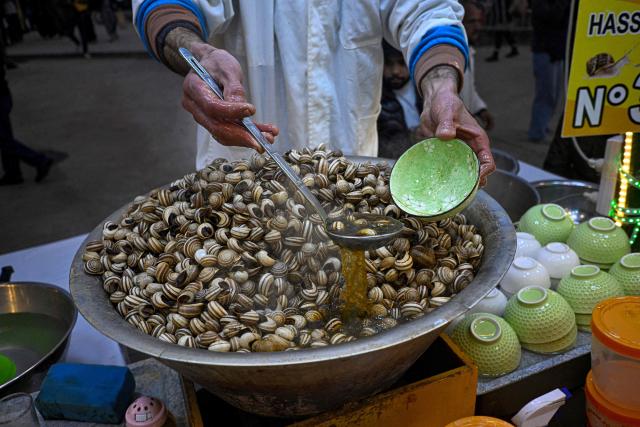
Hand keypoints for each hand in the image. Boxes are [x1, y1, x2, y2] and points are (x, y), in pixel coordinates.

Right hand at [180, 42, 278, 151]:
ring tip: (269, 137)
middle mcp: (194, 106)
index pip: (212, 106)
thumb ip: (234, 89)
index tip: (252, 110)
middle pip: (217, 126)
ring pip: (223, 133)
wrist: (208, 64)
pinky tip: (263, 134)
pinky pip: (228, 131)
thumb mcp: (228, 68)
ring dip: (247, 139)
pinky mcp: (213, 121)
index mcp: (193, 88)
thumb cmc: (216, 62)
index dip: (232, 111)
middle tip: (263, 140)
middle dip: (242, 136)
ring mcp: (202, 116)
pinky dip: (246, 135)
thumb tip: (243, 111)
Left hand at [418, 66, 494, 185]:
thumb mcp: (447, 111)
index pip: (488, 162)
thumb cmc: (446, 104)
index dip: (484, 173)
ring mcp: (458, 154)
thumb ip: (447, 123)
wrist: (434, 102)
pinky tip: (434, 184)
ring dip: (456, 183)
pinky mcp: (446, 156)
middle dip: (470, 185)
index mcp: (478, 141)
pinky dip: (443, 177)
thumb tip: (446, 135)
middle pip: (476, 174)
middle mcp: (470, 150)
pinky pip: (447, 170)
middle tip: (459, 193)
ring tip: (447, 193)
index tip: (475, 180)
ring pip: (461, 174)